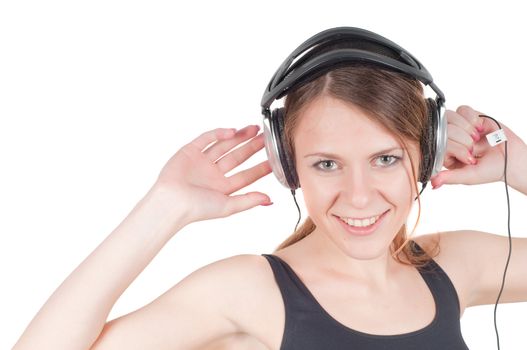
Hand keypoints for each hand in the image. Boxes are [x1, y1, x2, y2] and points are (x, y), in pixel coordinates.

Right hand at [153, 124, 272, 222]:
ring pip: (224, 145)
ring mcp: (202, 161)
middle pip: (237, 157)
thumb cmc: (197, 208)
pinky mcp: (190, 151)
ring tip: (254, 129)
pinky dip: (218, 133)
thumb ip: (249, 201)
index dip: (261, 167)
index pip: (246, 175)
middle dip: (252, 147)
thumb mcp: (228, 206)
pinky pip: (206, 139)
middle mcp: (214, 173)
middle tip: (266, 138)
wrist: (171, 202)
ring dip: (239, 137)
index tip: (275, 159)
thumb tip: (270, 200)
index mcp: (223, 188)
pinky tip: (231, 131)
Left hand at [430, 105, 526, 189]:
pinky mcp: (469, 117)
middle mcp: (448, 140)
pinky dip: (472, 118)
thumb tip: (433, 183)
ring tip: (477, 138)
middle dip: (462, 140)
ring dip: (466, 128)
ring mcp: (458, 127)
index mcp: (444, 154)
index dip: (454, 148)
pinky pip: (462, 109)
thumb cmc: (490, 170)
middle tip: (475, 149)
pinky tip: (480, 128)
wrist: (513, 158)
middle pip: (443, 129)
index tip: (469, 157)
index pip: (437, 144)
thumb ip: (450, 177)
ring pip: (450, 117)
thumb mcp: (469, 176)